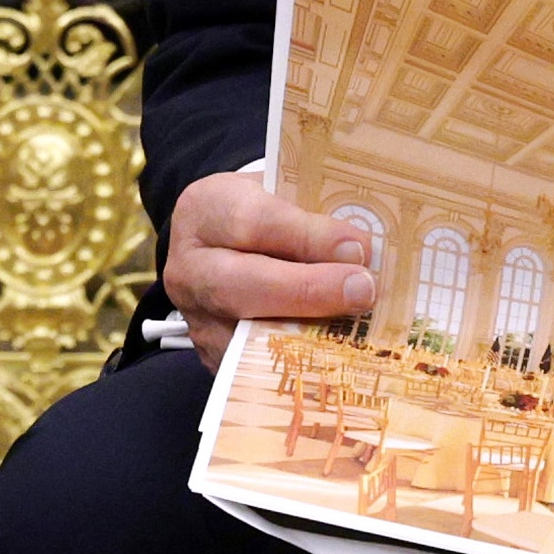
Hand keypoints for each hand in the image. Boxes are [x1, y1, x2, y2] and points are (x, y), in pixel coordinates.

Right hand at [162, 171, 377, 370]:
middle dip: (306, 291)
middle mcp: (190, 266)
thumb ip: (316, 213)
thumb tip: (362, 252)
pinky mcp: (210, 352)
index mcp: (207, 208)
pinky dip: (294, 360)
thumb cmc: (269, 208)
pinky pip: (249, 364)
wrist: (228, 238)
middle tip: (362, 291)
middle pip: (239, 285)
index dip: (307, 237)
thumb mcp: (286, 189)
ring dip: (305, 334)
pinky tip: (335, 353)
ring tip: (357, 327)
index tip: (357, 248)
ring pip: (242, 335)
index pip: (253, 222)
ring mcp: (195, 315)